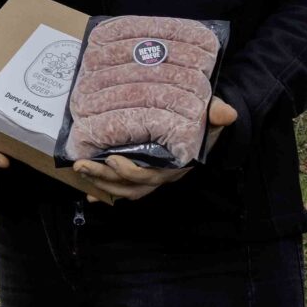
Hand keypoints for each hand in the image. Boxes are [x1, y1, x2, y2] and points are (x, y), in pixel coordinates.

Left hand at [69, 98, 237, 202]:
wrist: (200, 125)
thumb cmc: (201, 121)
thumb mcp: (209, 115)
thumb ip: (215, 113)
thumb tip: (227, 112)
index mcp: (175, 164)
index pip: (152, 176)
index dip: (131, 172)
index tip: (113, 159)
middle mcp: (161, 174)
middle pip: (131, 186)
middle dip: (105, 178)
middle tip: (82, 165)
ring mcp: (150, 176)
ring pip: (124, 189)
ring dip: (100, 183)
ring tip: (80, 169)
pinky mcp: (139, 173)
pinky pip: (122, 188)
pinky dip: (105, 193)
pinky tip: (89, 194)